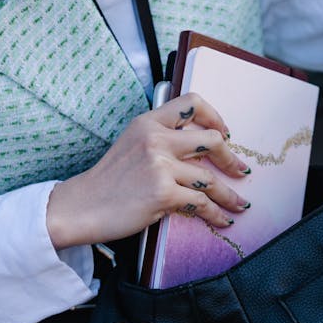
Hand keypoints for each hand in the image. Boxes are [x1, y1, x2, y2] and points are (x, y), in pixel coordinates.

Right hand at [45, 93, 250, 249]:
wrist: (82, 206)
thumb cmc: (108, 180)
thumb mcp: (131, 144)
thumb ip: (160, 139)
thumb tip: (199, 148)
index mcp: (148, 122)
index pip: (192, 103)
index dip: (215, 117)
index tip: (225, 133)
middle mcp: (156, 139)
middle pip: (211, 141)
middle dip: (231, 158)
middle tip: (240, 169)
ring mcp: (160, 166)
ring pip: (209, 179)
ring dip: (230, 194)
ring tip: (240, 203)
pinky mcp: (162, 193)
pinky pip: (200, 203)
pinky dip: (216, 214)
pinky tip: (223, 219)